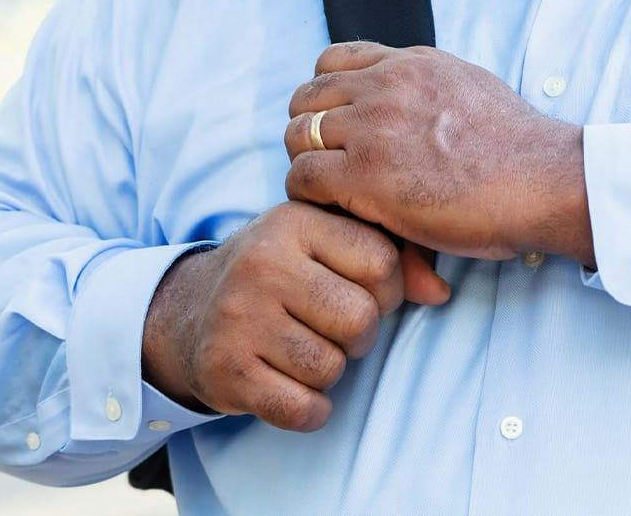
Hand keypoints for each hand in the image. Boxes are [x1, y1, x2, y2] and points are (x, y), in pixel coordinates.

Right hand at [141, 201, 447, 430]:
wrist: (190, 312)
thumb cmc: (280, 273)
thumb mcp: (325, 243)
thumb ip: (392, 255)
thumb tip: (440, 293)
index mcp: (294, 221)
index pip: (381, 261)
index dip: (388, 289)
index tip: (365, 293)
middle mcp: (262, 264)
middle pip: (359, 319)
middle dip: (361, 334)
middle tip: (335, 329)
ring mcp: (239, 318)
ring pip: (331, 367)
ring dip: (331, 370)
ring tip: (308, 350)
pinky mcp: (225, 371)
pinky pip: (300, 408)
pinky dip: (310, 409)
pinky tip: (294, 387)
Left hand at [283, 42, 594, 266]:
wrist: (543, 179)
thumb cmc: (519, 150)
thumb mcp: (472, 87)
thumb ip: (433, 87)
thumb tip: (422, 102)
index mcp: (411, 64)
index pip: (333, 61)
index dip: (326, 96)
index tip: (339, 127)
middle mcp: (386, 85)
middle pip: (307, 96)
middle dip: (310, 130)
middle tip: (329, 165)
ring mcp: (373, 128)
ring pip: (298, 135)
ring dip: (307, 164)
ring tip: (332, 193)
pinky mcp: (365, 175)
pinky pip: (302, 177)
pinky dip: (310, 196)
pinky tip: (338, 211)